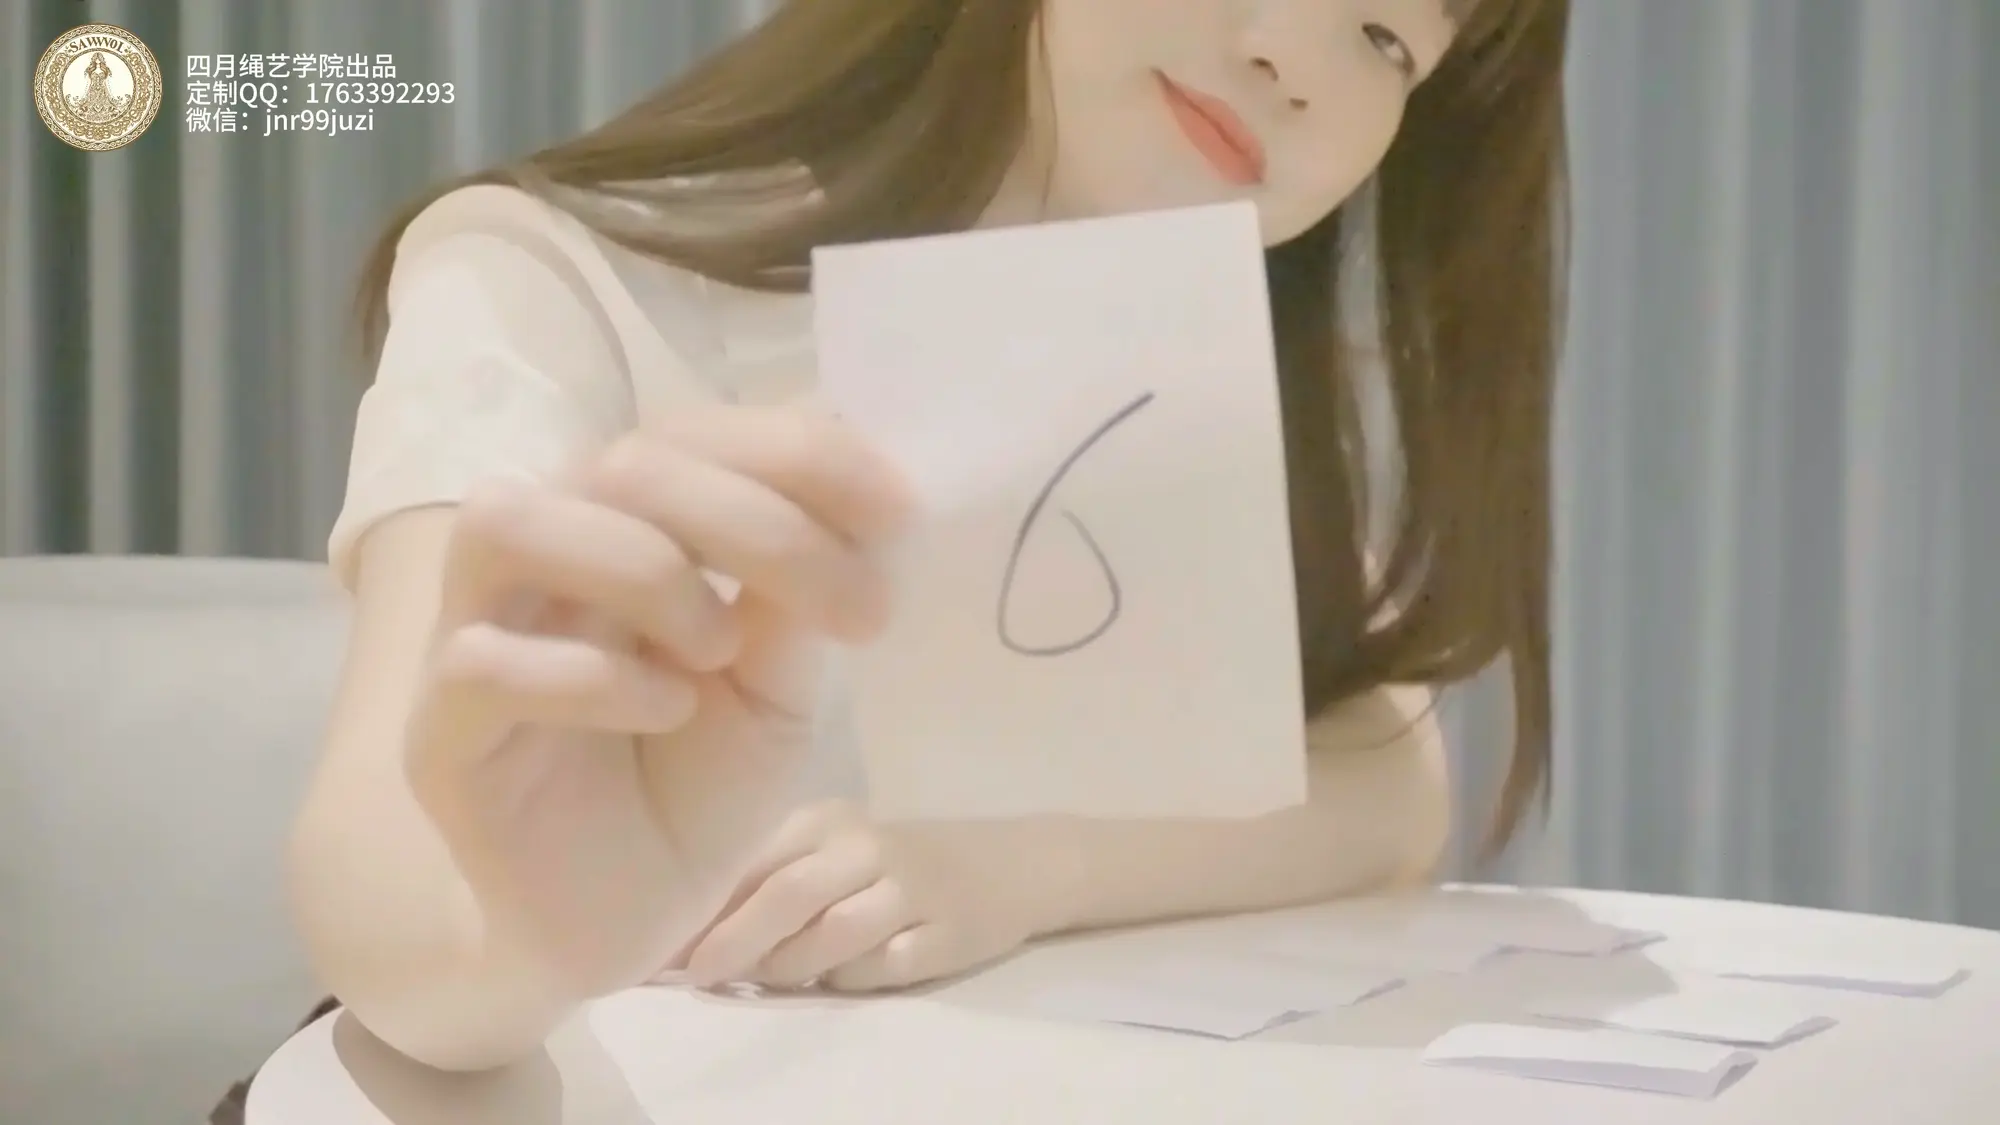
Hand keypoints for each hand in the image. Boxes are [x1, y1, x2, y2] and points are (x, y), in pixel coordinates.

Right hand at [402, 406, 911, 996]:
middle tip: (854, 611)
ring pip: (510, 521)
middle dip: (758, 521)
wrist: (629, 920)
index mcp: (626, 524)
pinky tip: (665, 712)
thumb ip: (798, 600)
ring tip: (719, 646)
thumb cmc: (695, 786)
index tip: (898, 511)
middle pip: (619, 462)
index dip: (798, 454)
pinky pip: (483, 662)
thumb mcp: (778, 686)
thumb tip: (859, 502)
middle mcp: (544, 557)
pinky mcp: (440, 733)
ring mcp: (473, 635)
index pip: (692, 432)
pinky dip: (594, 676)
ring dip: (644, 567)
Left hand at [677, 801, 1038, 991]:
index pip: (754, 858)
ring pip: (836, 935)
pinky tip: (841, 978)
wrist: (1005, 865)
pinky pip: (886, 967)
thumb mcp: (830, 851)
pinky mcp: (947, 932)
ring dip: (790, 966)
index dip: (704, 905)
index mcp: (827, 821)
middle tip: (695, 976)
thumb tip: (682, 930)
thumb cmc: (891, 863)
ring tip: (763, 980)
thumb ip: (767, 879)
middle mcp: (868, 847)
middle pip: (789, 895)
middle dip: (734, 940)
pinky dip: (854, 979)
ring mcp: (912, 889)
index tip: (660, 945)